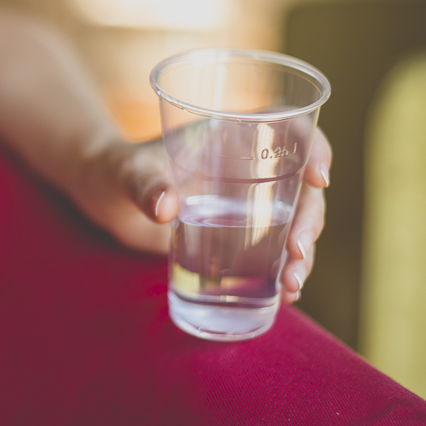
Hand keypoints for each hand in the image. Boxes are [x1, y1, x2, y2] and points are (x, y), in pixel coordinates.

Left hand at [73, 130, 331, 302]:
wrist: (106, 197)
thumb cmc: (117, 171)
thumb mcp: (128, 174)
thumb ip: (144, 185)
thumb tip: (165, 208)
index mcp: (231, 137)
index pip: (290, 129)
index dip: (315, 148)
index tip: (319, 179)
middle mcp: (248, 168)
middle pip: (301, 188)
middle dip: (311, 221)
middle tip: (297, 255)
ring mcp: (245, 204)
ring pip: (295, 224)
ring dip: (304, 255)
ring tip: (291, 286)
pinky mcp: (236, 236)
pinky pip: (274, 251)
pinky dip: (285, 271)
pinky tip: (286, 296)